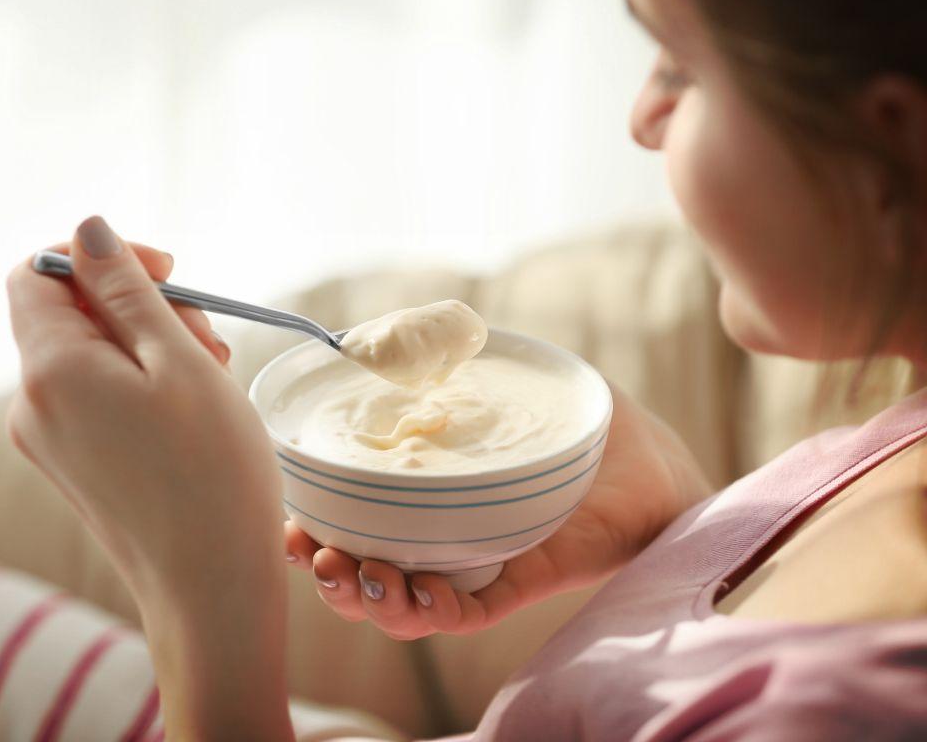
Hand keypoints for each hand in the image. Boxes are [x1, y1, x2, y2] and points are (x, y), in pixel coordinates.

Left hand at [5, 216, 285, 599]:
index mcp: (49, 368)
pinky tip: (191, 412)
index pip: (36, 271)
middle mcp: (31, 404)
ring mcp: (48, 441)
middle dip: (140, 305)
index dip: (97, 254)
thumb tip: (86, 229)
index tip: (166, 270)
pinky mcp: (72, 466)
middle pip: (69, 312)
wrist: (209, 587)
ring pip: (90, 355)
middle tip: (209, 340)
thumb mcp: (176, 360)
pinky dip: (141, 386)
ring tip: (211, 380)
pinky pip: (95, 398)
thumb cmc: (210, 471)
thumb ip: (125, 289)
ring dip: (150, 346)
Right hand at [285, 382, 713, 638]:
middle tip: (309, 551)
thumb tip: (385, 334)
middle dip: (327, 570)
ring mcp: (480, 566)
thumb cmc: (584, 426)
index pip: (358, 522)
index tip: (289, 517)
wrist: (658, 464)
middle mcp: (445, 541)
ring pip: (405, 604)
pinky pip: (467, 613)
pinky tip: (411, 592)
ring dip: (366, 596)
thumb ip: (454, 360)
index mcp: (431, 500)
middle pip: (367, 571)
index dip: (316, 526)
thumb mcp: (511, 383)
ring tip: (352, 572)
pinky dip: (431, 610)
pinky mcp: (522, 582)